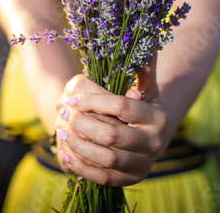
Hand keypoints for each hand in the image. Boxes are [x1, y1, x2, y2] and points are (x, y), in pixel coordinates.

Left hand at [55, 58, 168, 185]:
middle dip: (83, 123)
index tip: (71, 97)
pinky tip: (66, 152)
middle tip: (63, 112)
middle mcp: (154, 143)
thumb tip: (146, 39)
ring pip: (106, 158)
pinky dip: (82, 166)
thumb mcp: (147, 86)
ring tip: (61, 130)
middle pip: (112, 135)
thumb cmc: (144, 105)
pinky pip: (103, 177)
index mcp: (158, 117)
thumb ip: (144, 66)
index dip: (93, 102)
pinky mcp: (131, 180)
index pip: (121, 107)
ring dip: (79, 145)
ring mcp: (144, 165)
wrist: (155, 136)